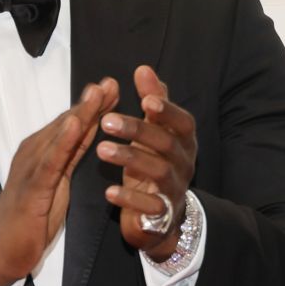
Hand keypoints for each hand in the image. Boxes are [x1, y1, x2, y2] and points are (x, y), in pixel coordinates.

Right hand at [0, 76, 119, 285]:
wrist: (4, 251)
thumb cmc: (31, 219)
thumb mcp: (57, 183)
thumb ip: (69, 157)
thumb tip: (85, 131)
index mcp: (40, 153)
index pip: (70, 125)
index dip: (91, 107)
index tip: (112, 88)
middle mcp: (33, 154)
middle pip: (66, 124)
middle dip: (89, 104)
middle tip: (111, 82)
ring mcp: (30, 169)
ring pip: (59, 137)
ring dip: (79, 114)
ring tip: (98, 93)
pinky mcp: (31, 188)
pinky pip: (50, 161)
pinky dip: (62, 141)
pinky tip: (74, 125)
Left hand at [96, 65, 196, 259]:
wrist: (162, 217)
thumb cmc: (154, 165)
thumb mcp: (154, 133)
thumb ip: (153, 102)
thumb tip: (143, 68)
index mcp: (183, 141)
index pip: (182, 122)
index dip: (167, 110)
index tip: (145, 99)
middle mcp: (184, 163)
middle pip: (166, 144)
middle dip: (138, 131)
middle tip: (107, 121)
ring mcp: (175, 188)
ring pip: (158, 172)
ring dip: (129, 159)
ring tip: (100, 151)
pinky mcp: (162, 213)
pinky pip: (150, 206)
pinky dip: (130, 199)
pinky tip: (109, 191)